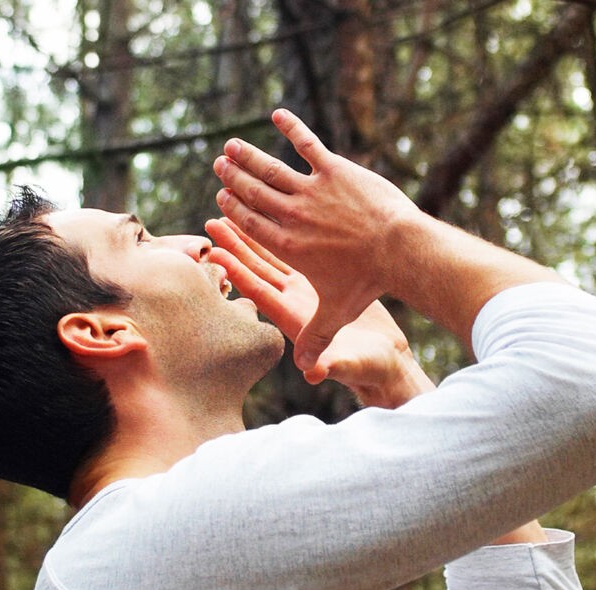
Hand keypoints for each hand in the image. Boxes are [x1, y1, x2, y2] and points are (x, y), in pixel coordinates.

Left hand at [206, 218, 433, 407]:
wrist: (386, 361)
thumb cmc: (369, 367)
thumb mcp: (350, 364)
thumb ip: (329, 365)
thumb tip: (314, 373)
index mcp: (294, 319)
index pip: (258, 292)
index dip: (236, 272)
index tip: (215, 252)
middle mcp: (292, 303)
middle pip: (256, 270)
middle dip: (234, 247)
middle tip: (210, 223)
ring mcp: (304, 290)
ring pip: (272, 258)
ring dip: (252, 237)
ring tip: (232, 211)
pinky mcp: (320, 279)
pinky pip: (293, 252)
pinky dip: (280, 233)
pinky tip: (272, 214)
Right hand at [212, 109, 421, 370]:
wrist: (398, 249)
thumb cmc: (368, 283)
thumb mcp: (337, 313)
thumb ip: (318, 341)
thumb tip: (307, 374)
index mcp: (286, 247)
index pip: (250, 226)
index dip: (232, 211)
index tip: (221, 198)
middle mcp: (291, 215)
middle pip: (253, 194)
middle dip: (233, 179)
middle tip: (219, 167)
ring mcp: (311, 190)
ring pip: (270, 168)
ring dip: (248, 155)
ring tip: (232, 146)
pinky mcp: (334, 169)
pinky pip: (307, 144)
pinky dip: (292, 128)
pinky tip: (278, 115)